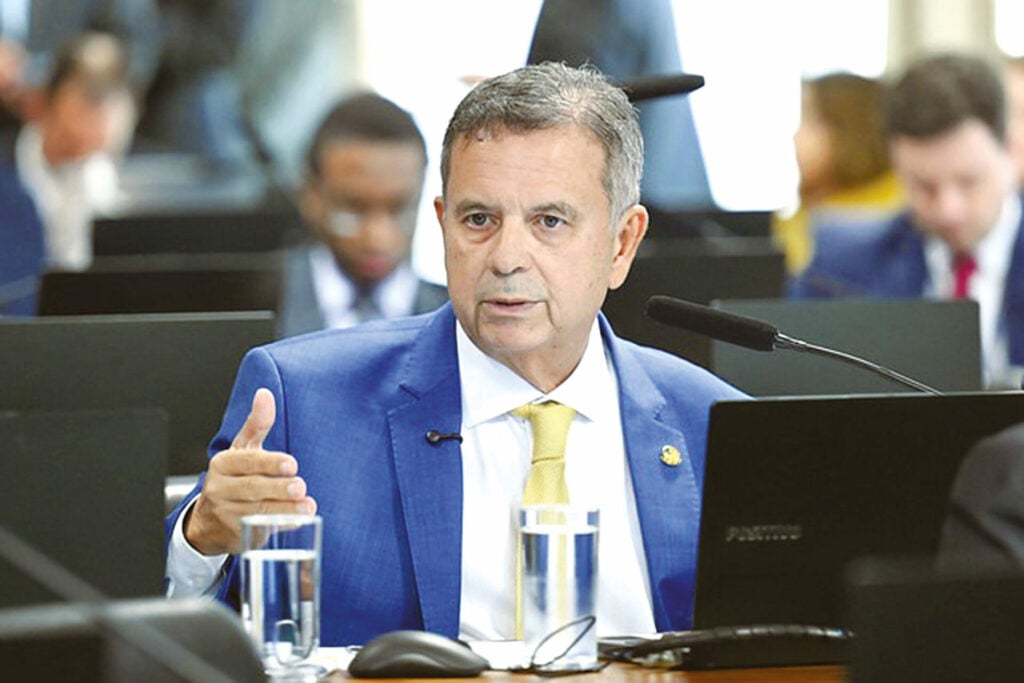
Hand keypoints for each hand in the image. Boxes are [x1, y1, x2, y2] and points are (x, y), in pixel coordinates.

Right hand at [184, 388, 316, 555]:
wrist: (210, 521)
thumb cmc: (233, 477)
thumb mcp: (242, 449)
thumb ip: (256, 424)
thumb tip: (265, 394)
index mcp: (223, 463)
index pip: (247, 462)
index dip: (269, 463)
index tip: (291, 464)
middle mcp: (220, 488)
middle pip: (252, 488)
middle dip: (278, 488)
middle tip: (300, 486)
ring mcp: (226, 513)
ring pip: (257, 511)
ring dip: (285, 509)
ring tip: (307, 506)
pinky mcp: (234, 534)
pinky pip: (259, 529)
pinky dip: (280, 525)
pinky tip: (298, 521)